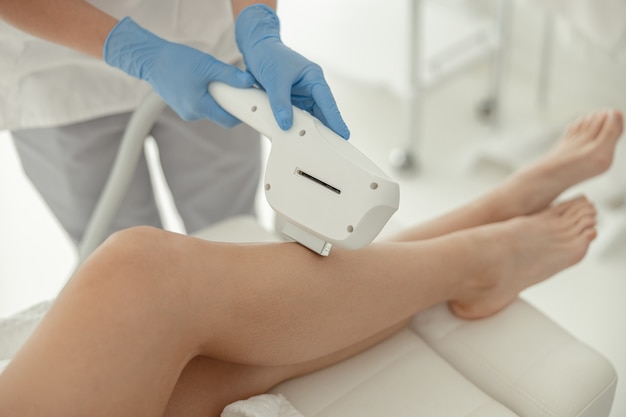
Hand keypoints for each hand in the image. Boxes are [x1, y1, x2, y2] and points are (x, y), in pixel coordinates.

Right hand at [103, 17, 254, 126]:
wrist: (150, 60)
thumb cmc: (176, 61)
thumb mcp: (207, 65)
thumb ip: (229, 75)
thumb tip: (248, 81)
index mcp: (199, 106)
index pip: (228, 120)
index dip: (241, 113)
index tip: (250, 104)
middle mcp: (192, 114)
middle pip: (220, 114)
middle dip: (229, 102)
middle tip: (233, 86)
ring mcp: (186, 112)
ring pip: (211, 108)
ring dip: (217, 97)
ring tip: (212, 79)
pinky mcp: (182, 107)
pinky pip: (201, 104)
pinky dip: (207, 95)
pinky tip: (202, 82)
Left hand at [235, 5, 349, 138]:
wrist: (255, 48)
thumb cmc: (269, 55)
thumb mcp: (275, 80)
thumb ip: (280, 103)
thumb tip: (286, 124)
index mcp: (313, 78)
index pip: (327, 102)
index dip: (336, 119)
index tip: (343, 134)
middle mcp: (310, 88)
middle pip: (321, 113)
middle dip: (325, 129)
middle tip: (330, 147)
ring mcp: (300, 96)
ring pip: (308, 118)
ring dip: (308, 130)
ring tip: (313, 146)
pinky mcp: (290, 102)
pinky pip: (295, 117)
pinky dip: (294, 126)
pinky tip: (294, 137)